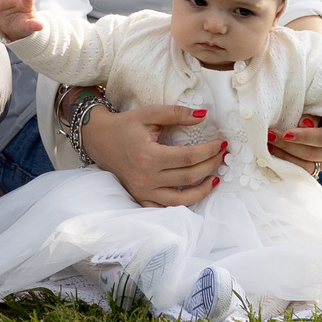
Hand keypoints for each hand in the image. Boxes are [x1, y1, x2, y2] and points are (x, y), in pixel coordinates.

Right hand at [79, 102, 221, 207]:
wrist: (99, 140)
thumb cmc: (125, 125)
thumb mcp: (149, 113)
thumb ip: (176, 114)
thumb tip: (203, 115)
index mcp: (149, 156)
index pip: (189, 157)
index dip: (209, 151)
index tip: (222, 144)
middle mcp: (147, 177)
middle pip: (189, 177)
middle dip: (211, 165)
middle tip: (222, 156)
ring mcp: (143, 191)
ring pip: (181, 199)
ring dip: (202, 190)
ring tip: (215, 178)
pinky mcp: (140, 197)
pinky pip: (165, 207)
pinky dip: (182, 204)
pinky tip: (193, 194)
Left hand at [268, 112, 321, 173]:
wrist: (318, 120)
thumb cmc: (316, 109)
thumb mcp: (317, 107)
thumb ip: (313, 114)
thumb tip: (304, 123)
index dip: (306, 136)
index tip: (287, 133)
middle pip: (312, 154)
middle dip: (288, 145)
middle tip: (270, 136)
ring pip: (305, 166)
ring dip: (284, 155)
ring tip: (269, 145)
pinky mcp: (315, 170)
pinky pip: (299, 171)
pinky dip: (285, 162)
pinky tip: (272, 154)